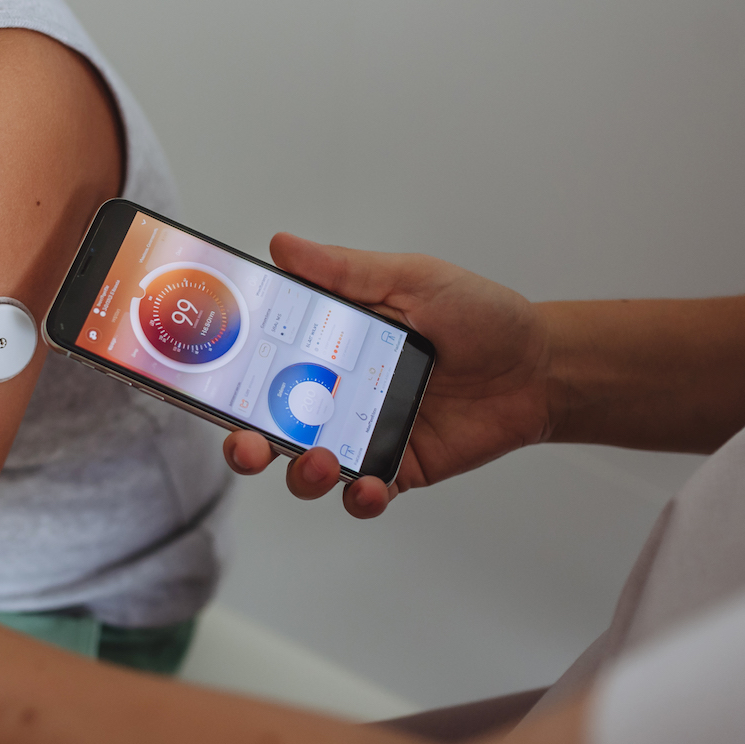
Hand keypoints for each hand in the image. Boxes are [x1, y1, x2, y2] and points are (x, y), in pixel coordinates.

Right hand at [225, 234, 552, 518]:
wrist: (539, 366)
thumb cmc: (477, 315)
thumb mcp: (410, 278)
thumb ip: (345, 270)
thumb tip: (282, 246)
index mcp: (326, 345)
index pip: (261, 361)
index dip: (227, 372)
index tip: (205, 375)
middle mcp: (334, 393)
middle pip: (267, 426)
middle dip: (244, 443)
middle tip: (247, 442)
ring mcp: (361, 435)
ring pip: (305, 467)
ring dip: (300, 472)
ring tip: (322, 459)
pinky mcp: (395, 468)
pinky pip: (362, 494)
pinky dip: (359, 497)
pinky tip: (370, 486)